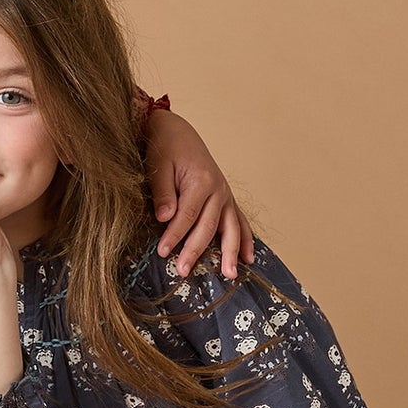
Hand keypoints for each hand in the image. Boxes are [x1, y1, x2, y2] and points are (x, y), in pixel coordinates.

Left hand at [145, 106, 254, 279]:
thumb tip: (164, 218)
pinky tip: (247, 258)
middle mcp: (218, 190)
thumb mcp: (159, 167)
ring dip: (230, 252)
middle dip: (196, 250)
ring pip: (230, 227)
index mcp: (201, 181)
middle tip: (184, 271)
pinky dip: (245, 240)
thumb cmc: (166, 149)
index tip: (163, 252)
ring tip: (230, 274)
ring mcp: (225, 196)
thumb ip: (163, 193)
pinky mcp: (226, 199)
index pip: (186, 216)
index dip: (174, 236)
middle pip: (208, 226)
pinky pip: (240, 222)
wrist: (178, 132)